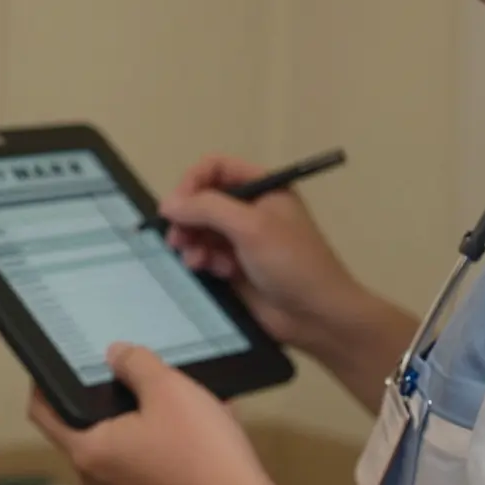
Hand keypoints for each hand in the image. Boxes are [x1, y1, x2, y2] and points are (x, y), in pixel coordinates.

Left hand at [28, 343, 322, 484]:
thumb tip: (117, 353)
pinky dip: (161, 433)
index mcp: (88, 450)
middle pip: (85, 421)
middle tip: (123, 366)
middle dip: (106, 392)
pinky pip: (144, 454)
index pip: (42, 410)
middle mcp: (97, 476)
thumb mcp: (168, 388)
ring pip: (120, 437)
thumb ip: (134, 362)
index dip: (43, 380)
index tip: (53, 359)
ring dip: (141, 411)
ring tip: (172, 389)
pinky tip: (194, 416)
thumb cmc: (204, 456)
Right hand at [158, 154, 365, 351]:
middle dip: (188, 218)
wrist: (316, 316)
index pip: (216, 168)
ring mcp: (242, 238)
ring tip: (196, 260)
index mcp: (263, 187)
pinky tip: (213, 272)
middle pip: (202, 200)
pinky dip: (202, 260)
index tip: (175, 206)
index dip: (192, 182)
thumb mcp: (252, 227)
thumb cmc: (292, 263)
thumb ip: (207, 208)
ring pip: (199, 229)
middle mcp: (251, 208)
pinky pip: (205, 254)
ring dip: (192, 242)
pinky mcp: (234, 265)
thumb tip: (168, 204)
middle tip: (178, 239)